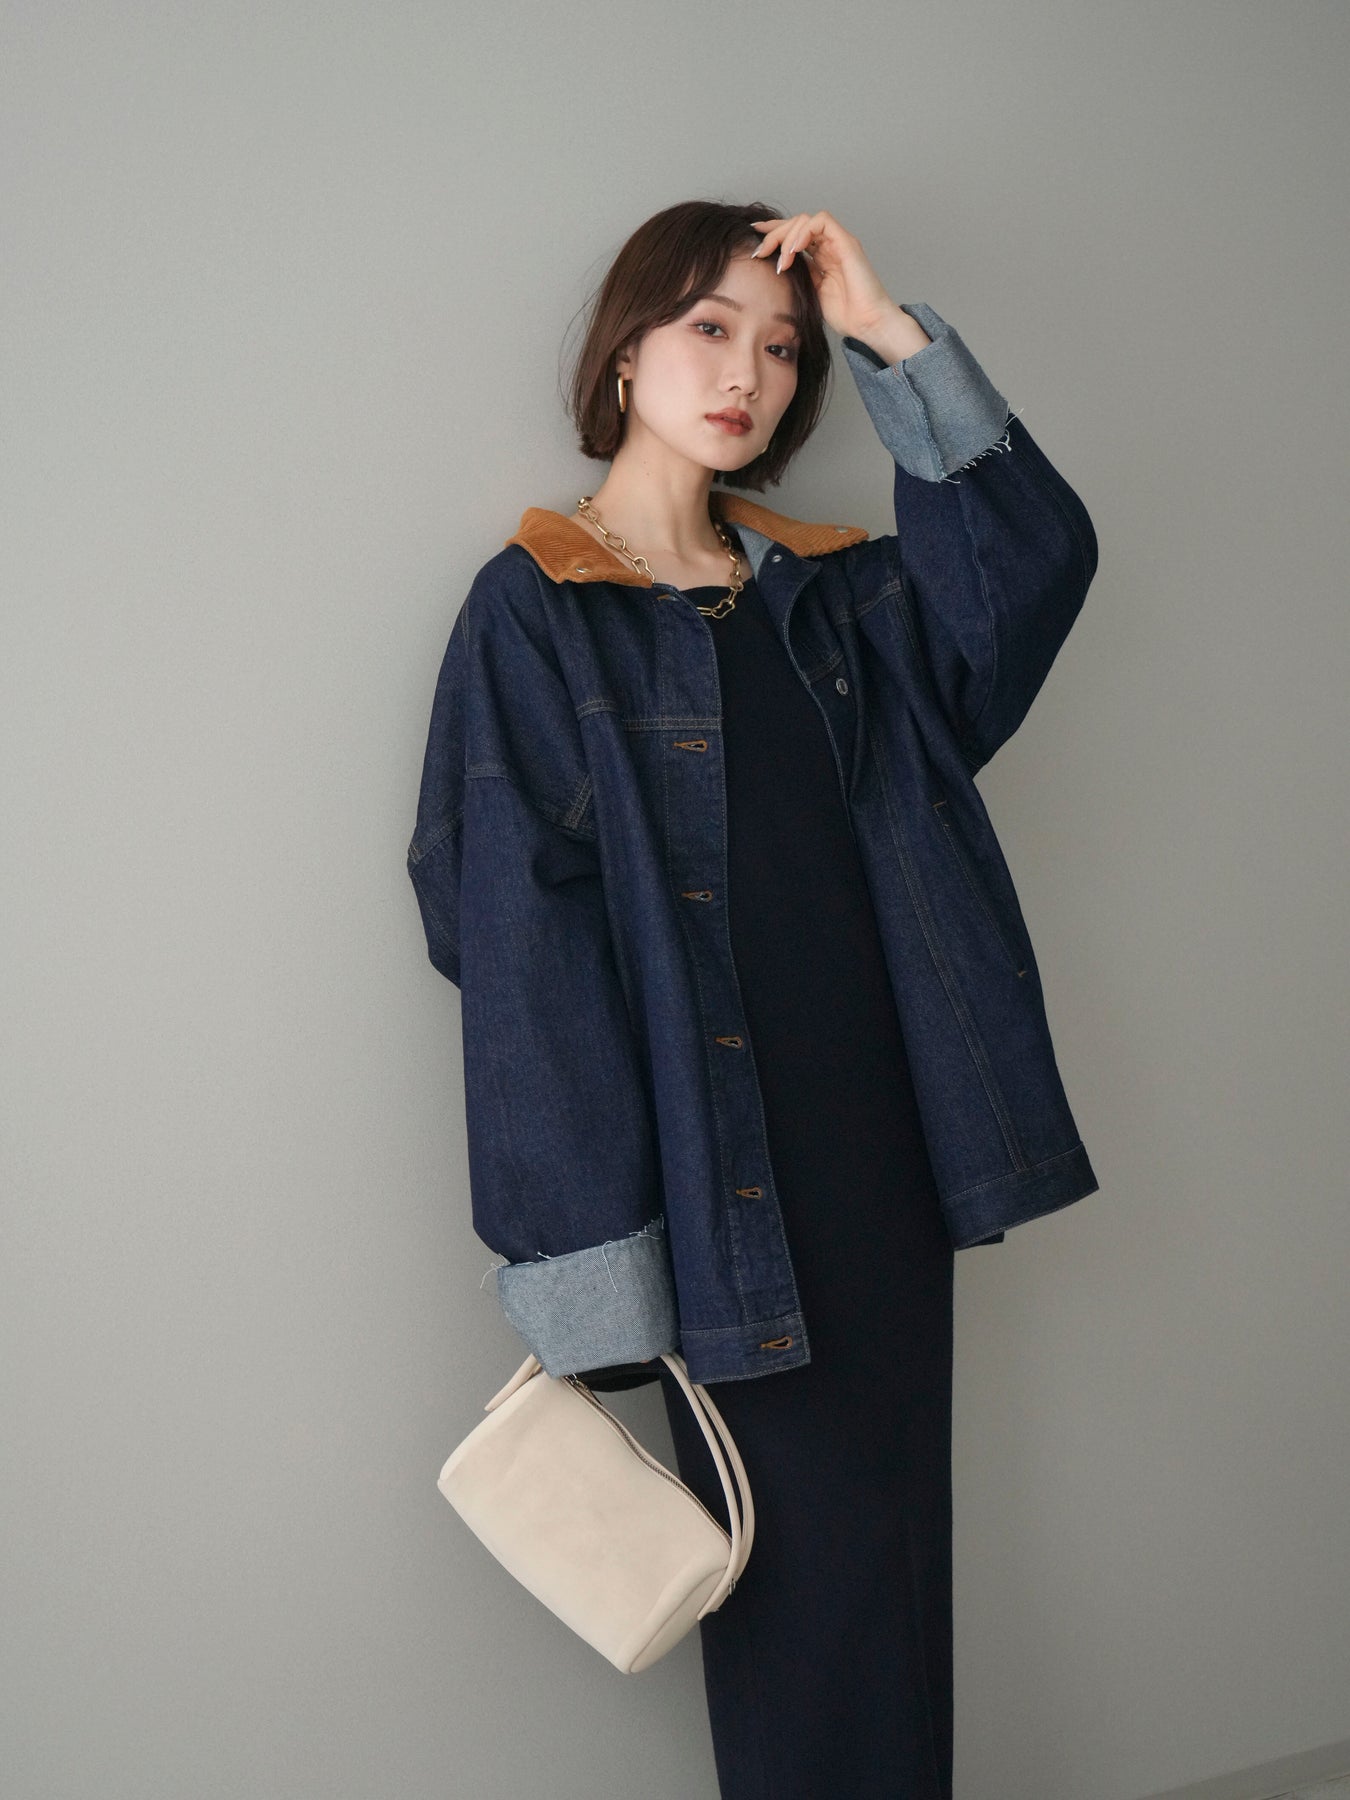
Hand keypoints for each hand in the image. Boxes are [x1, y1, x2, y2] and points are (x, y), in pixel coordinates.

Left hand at [748, 211, 895, 340]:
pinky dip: (804, 232)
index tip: (753, 238)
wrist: (867, 323)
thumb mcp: (810, 293)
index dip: (773, 232)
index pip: (794, 234)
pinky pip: (821, 222)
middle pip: (796, 223)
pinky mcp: (847, 242)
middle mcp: (829, 245)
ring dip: (787, 236)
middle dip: (774, 234)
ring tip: (781, 260)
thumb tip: (773, 268)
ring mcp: (838, 242)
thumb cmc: (845, 314)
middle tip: (760, 252)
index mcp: (820, 256)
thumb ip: (797, 276)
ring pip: (806, 220)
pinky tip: (794, 251)